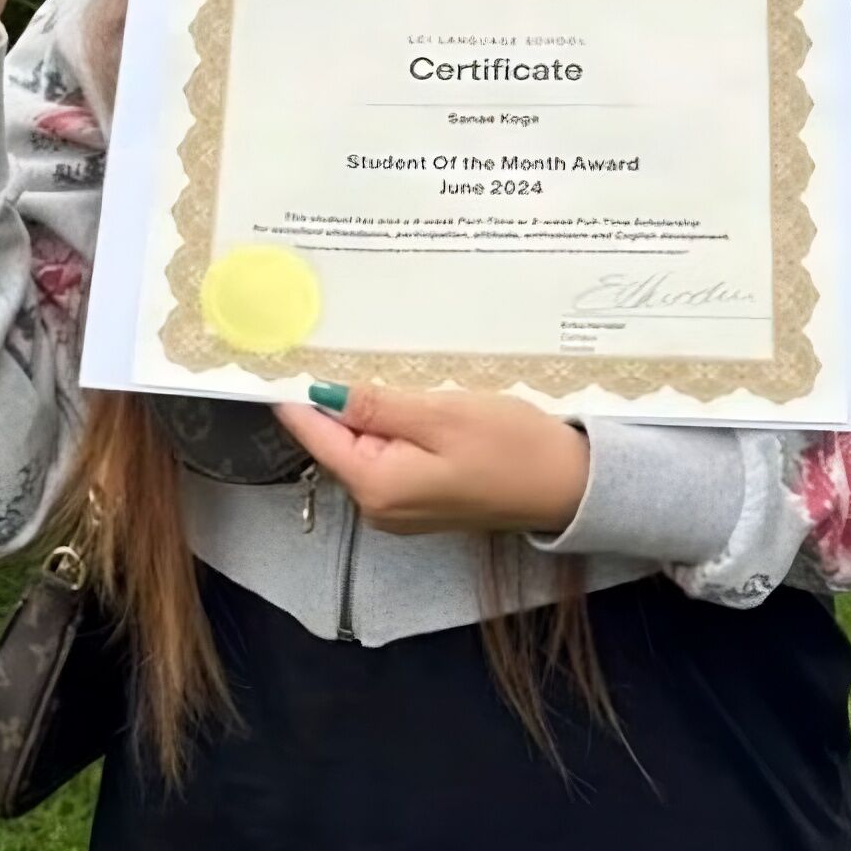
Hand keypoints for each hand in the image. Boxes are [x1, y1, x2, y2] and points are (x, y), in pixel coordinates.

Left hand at [272, 384, 590, 538]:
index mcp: (376, 485)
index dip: (296, 391)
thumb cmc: (512, 449)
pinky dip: (392, 428)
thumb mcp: (443, 415)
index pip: (314, 433)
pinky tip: (410, 401)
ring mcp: (398, 508)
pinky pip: (388, 457)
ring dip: (370, 410)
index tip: (281, 353)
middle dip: (339, 396)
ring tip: (385, 368)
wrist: (569, 487)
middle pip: (336, 440)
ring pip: (363, 446)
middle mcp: (377, 506)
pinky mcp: (419, 500)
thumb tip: (322, 391)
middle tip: (340, 342)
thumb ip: (378, 406)